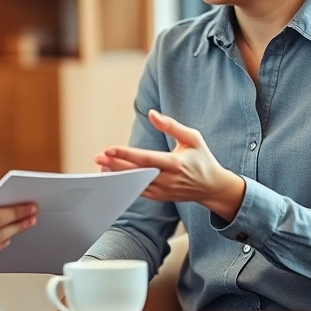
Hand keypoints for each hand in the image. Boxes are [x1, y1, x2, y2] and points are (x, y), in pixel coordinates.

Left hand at [94, 110, 245, 220]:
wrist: (212, 187)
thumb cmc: (202, 158)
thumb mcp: (192, 138)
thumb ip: (171, 126)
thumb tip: (152, 114)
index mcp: (176, 164)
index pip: (146, 159)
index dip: (126, 154)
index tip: (109, 149)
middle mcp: (168, 180)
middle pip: (137, 173)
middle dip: (115, 165)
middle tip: (98, 157)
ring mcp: (164, 191)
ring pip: (135, 184)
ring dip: (117, 175)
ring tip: (101, 166)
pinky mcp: (161, 197)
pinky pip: (139, 191)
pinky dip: (125, 184)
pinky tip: (113, 176)